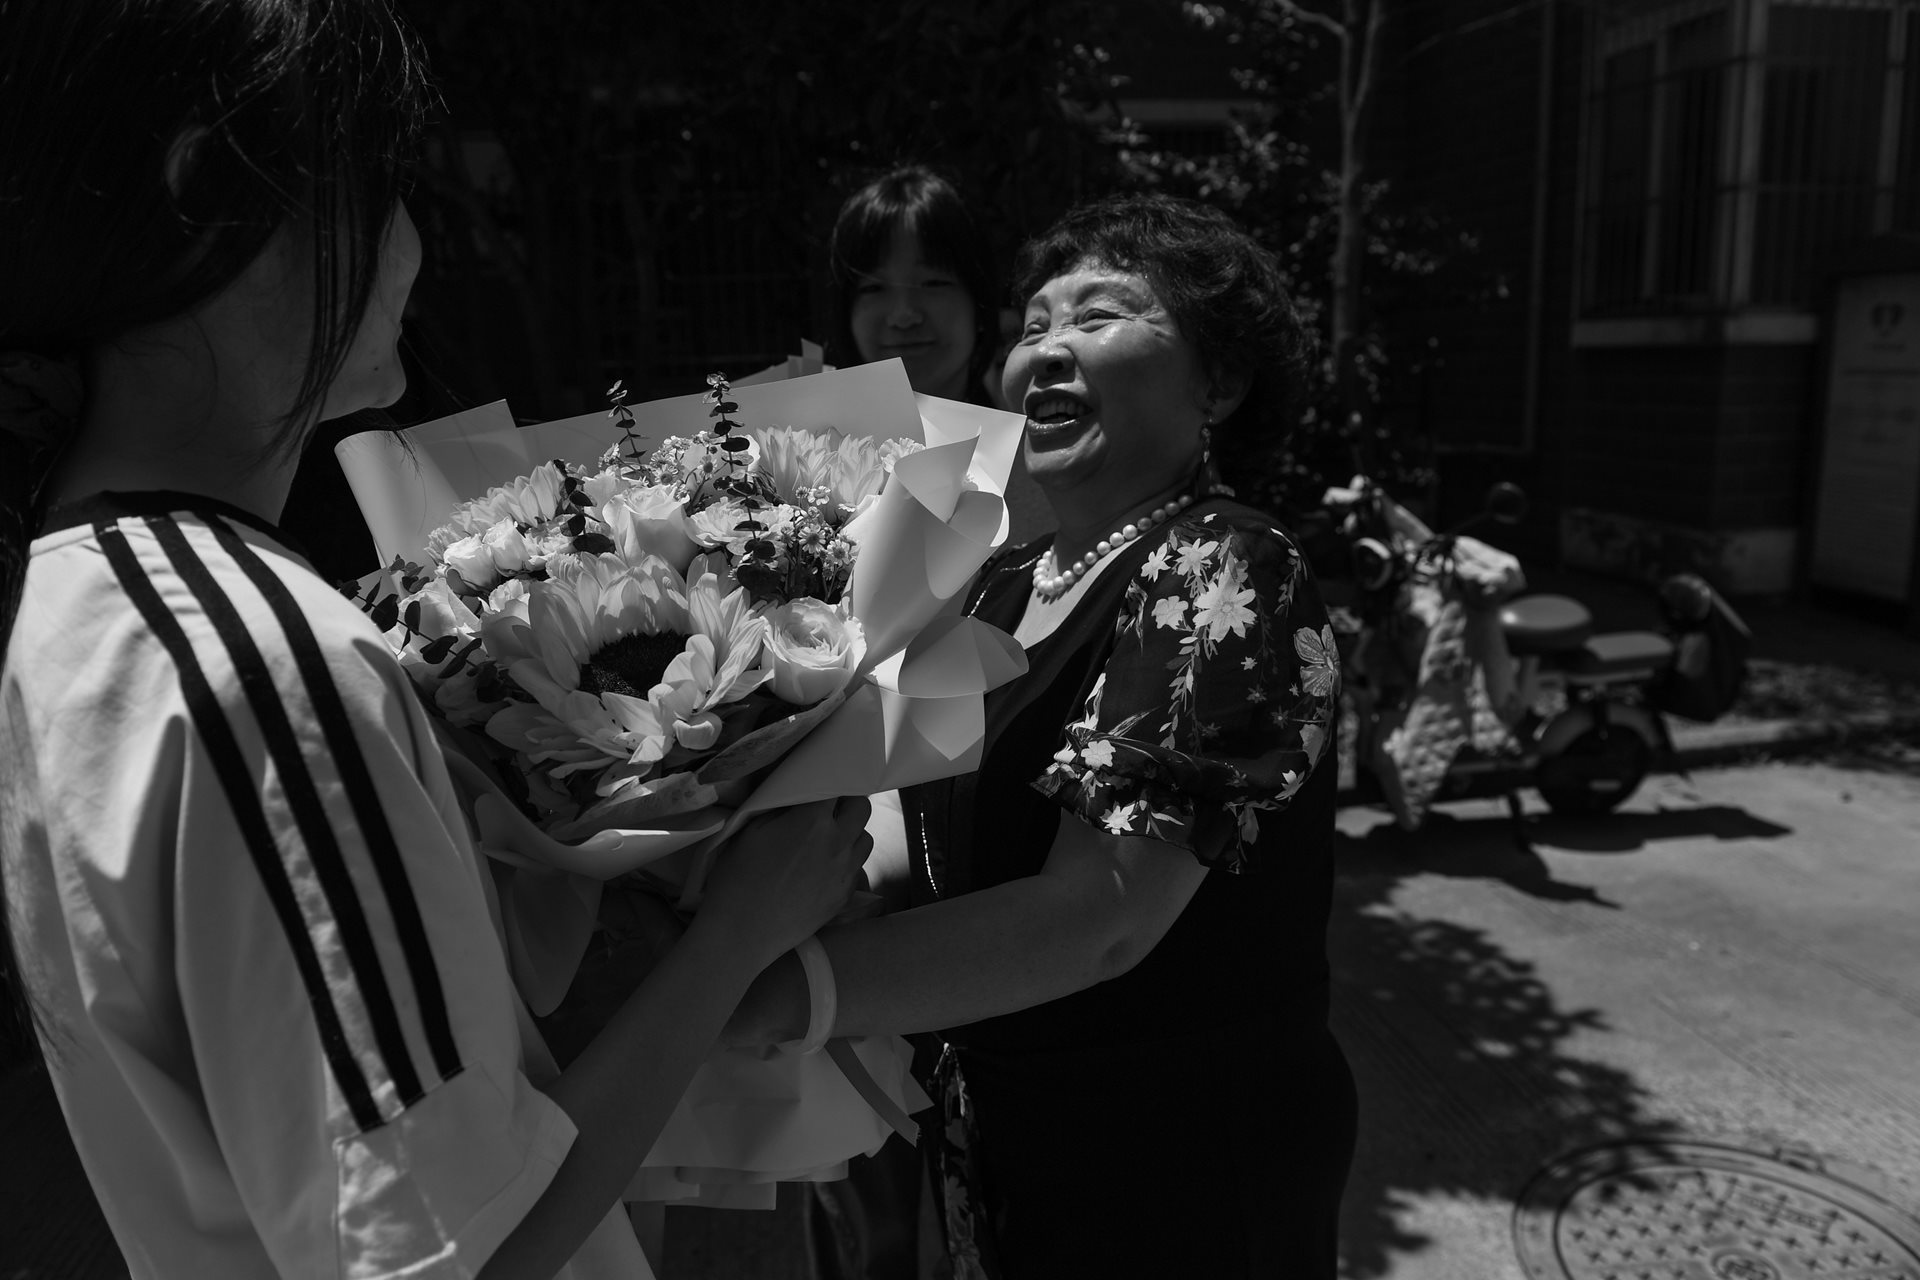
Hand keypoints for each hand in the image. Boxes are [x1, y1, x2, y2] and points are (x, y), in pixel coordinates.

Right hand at [698, 796, 870, 965]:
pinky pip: (857, 868)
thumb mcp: (750, 830)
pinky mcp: (845, 896)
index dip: (829, 782)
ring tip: (828, 840)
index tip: (820, 784)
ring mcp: (845, 872)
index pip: (837, 785)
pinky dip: (846, 862)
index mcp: (813, 821)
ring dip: (851, 833)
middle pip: (861, 808)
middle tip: (826, 810)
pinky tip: (824, 869)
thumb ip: (779, 806)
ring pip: (865, 839)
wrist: (742, 932)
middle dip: (847, 803)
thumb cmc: (738, 878)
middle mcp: (838, 843)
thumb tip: (794, 791)